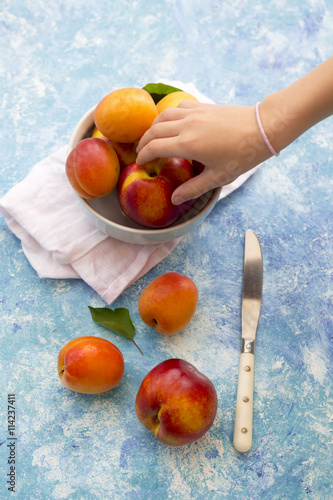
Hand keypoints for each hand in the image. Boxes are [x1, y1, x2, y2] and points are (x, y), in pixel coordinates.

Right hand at [136, 101, 270, 203]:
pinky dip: (168, 115)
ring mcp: (193, 113)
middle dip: (143, 142)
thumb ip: (194, 188)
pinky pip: (177, 108)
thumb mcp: (218, 177)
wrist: (262, 128)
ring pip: (163, 116)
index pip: (154, 148)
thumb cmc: (241, 156)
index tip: (140, 163)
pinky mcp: (202, 106)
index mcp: (187, 145)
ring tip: (151, 137)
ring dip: (153, 127)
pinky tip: (171, 123)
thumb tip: (175, 200)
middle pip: (154, 131)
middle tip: (141, 152)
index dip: (143, 156)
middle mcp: (186, 126)